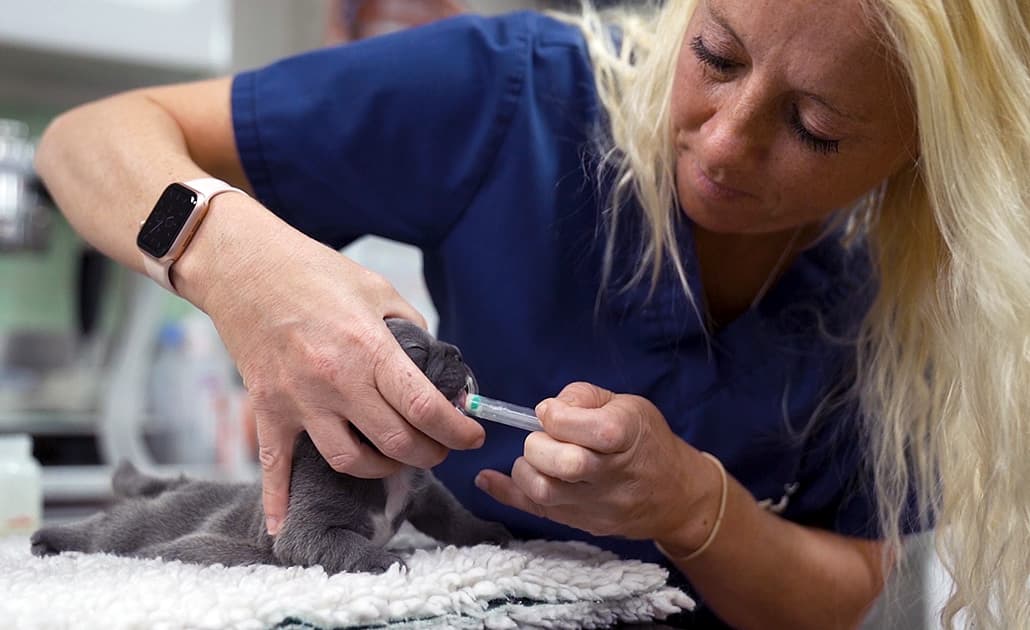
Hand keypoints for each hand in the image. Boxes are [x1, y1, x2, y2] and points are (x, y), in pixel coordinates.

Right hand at [186, 208, 484, 535]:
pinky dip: (278, 500)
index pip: (423, 407)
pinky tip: (282, 528)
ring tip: (395, 459)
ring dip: (381, 469)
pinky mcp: (267, 408)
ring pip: (349, 460)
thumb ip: (410, 329)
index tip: (473, 437)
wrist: (244, 265)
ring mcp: (299, 400)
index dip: (456, 430)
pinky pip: (274, 466)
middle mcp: (335, 381)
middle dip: (428, 453)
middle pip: (394, 441)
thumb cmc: (314, 272)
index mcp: (368, 348)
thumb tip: (434, 365)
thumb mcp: (376, 290)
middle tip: (439, 448)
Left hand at [474, 382, 720, 547]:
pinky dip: (506, 494)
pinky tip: (488, 479)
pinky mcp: (584, 524)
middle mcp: (614, 474)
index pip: (589, 428)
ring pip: (547, 493)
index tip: (550, 411)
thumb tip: (546, 409)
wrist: (675, 495)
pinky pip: (537, 512)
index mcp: (628, 436)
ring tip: (534, 458)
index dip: (558, 416)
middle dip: (539, 445)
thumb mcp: (627, 405)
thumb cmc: (647, 441)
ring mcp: (599, 505)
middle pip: (566, 464)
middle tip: (541, 438)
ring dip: (525, 470)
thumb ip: (583, 398)